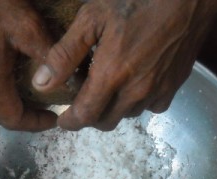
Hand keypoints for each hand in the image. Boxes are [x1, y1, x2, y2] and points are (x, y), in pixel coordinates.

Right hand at [0, 0, 56, 130]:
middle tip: (43, 108)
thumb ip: (47, 56)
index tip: (53, 118)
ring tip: (29, 92)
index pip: (13, 120)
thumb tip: (69, 79)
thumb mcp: (26, 26)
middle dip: (21, 118)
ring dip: (7, 104)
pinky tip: (9, 73)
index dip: (35, 124)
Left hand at [33, 0, 216, 130]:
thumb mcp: (92, 18)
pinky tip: (135, 83)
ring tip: (109, 87)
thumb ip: (65, 54)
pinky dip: (138, 102)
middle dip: (90, 117)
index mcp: (112, 74)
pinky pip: (151, 107)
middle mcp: (135, 90)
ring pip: (128, 115)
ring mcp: (158, 90)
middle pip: (106, 122)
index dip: (70, 122)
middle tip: (83, 102)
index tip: (63, 121)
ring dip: (114, 108)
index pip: (86, 115)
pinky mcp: (174, 86)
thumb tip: (42, 83)